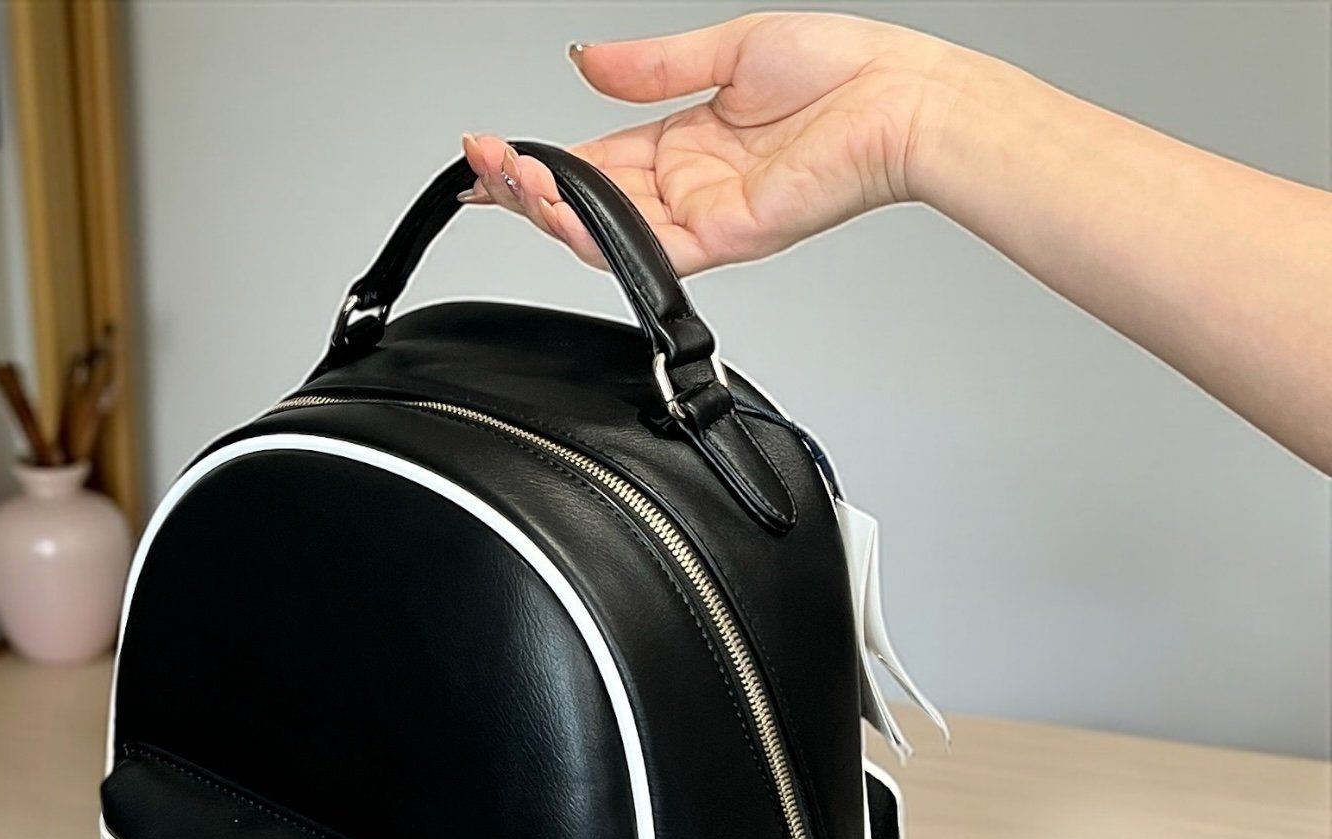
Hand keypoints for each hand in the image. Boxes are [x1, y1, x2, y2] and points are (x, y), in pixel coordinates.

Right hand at [461, 13, 973, 273]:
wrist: (899, 101)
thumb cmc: (842, 72)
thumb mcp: (725, 49)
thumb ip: (650, 65)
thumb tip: (585, 60)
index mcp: (683, 143)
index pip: (592, 161)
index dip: (538, 160)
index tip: (489, 149)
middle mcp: (685, 188)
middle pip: (586, 201)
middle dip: (526, 187)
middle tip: (480, 167)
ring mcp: (700, 219)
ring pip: (604, 232)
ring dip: (549, 211)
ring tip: (508, 181)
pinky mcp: (721, 238)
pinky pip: (644, 250)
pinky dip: (596, 233)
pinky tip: (559, 208)